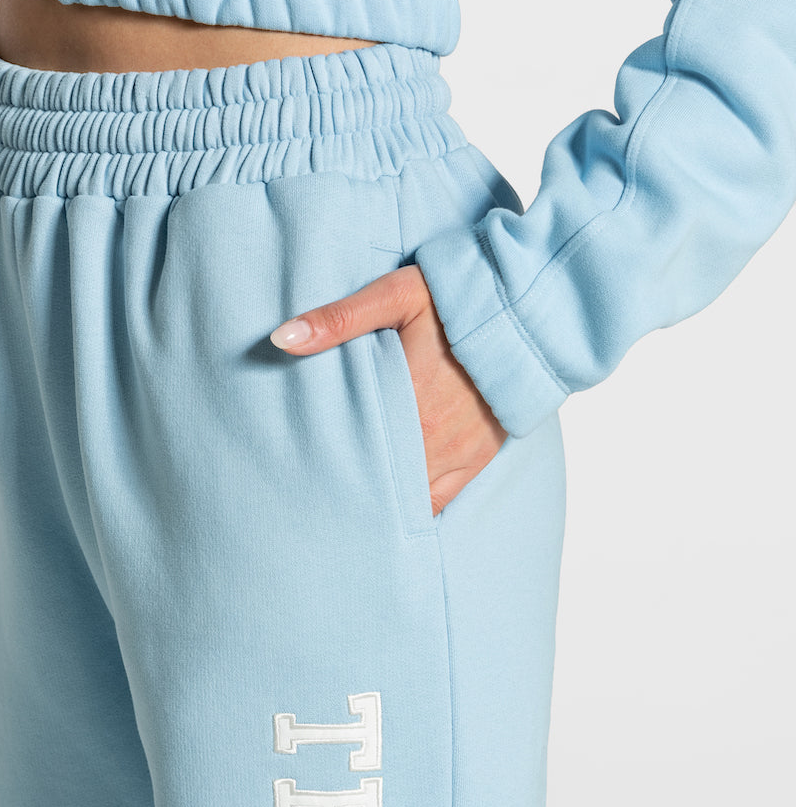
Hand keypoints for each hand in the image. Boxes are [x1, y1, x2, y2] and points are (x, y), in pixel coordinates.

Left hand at [269, 264, 506, 514]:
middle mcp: (432, 438)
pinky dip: (413, 507)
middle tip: (312, 498)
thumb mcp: (395, 296)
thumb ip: (338, 319)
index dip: (324, 468)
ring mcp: (456, 453)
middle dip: (347, 488)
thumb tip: (282, 338)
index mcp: (407, 401)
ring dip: (379, 500)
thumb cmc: (457, 298)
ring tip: (344, 507)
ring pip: (406, 498)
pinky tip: (388, 510)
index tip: (298, 477)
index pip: (352, 451)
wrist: (525, 309)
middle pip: (378, 481)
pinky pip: (439, 500)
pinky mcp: (476, 458)